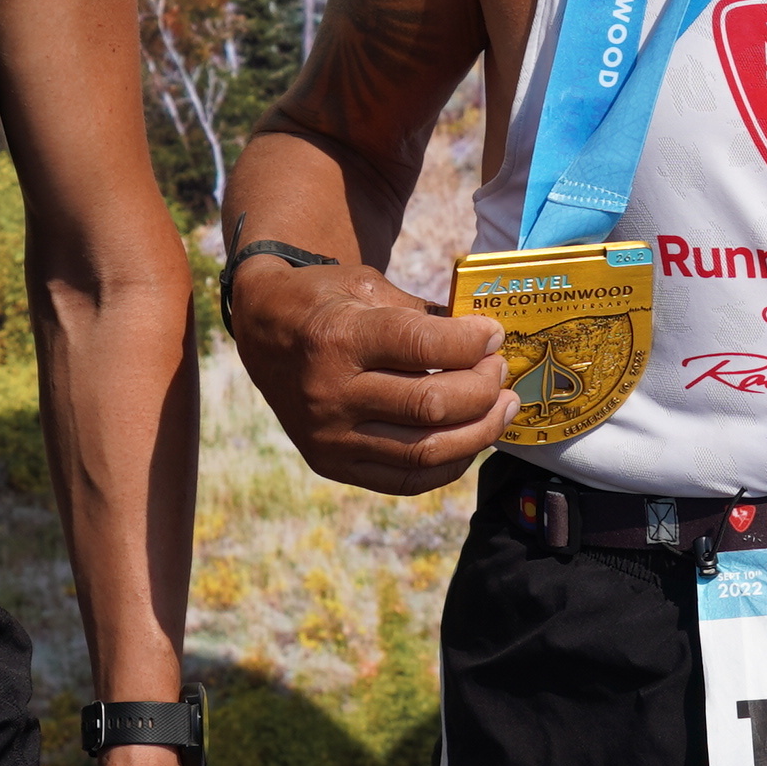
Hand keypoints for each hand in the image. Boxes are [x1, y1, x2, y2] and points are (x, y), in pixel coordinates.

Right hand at [226, 254, 511, 494]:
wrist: (263, 334)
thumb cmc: (326, 302)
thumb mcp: (366, 286)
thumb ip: (421, 314)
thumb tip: (485, 342)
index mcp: (337, 337)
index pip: (423, 347)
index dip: (472, 342)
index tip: (494, 334)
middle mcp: (330, 392)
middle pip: (431, 404)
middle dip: (483, 388)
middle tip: (501, 370)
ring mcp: (329, 436)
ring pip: (426, 451)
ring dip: (479, 431)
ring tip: (503, 408)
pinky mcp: (332, 464)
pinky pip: (406, 479)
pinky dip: (450, 464)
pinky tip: (470, 439)